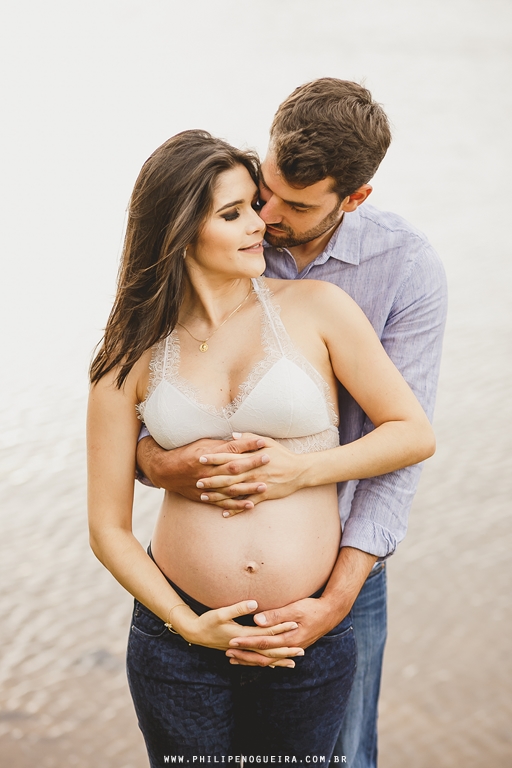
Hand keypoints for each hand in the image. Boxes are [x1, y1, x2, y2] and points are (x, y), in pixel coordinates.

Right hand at [136, 434, 270, 509]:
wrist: (166, 470)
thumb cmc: (187, 453)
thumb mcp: (203, 443)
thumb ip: (221, 445)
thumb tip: (239, 439)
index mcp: (209, 455)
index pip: (232, 448)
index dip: (248, 445)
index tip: (262, 442)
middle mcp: (209, 470)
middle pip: (234, 467)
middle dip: (252, 464)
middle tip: (269, 460)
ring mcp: (208, 485)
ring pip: (231, 487)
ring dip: (248, 487)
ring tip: (264, 486)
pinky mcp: (205, 497)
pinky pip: (223, 502)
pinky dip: (236, 505)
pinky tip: (250, 505)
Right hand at [173, 599, 304, 668]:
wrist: (194, 634)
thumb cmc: (207, 622)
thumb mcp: (221, 613)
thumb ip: (238, 608)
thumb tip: (255, 604)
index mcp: (243, 635)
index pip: (266, 632)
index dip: (281, 628)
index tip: (295, 625)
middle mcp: (244, 646)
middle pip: (268, 650)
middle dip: (285, 651)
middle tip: (301, 651)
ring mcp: (242, 651)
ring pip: (263, 658)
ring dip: (278, 660)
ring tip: (293, 662)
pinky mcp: (239, 651)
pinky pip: (256, 660)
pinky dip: (266, 662)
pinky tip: (273, 665)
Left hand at [196, 433, 307, 513]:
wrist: (300, 471)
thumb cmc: (283, 455)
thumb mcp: (268, 442)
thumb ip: (248, 438)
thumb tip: (232, 435)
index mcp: (252, 458)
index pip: (230, 457)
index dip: (215, 458)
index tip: (201, 458)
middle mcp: (252, 472)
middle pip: (228, 476)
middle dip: (211, 479)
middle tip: (197, 481)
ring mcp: (257, 485)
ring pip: (234, 492)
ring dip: (218, 495)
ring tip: (204, 497)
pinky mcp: (263, 496)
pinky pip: (246, 504)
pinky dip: (235, 510)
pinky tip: (224, 514)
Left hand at [224, 595, 346, 666]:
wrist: (331, 613)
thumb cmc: (312, 608)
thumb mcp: (295, 608)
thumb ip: (276, 615)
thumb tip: (257, 620)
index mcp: (289, 638)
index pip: (263, 643)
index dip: (247, 642)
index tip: (232, 642)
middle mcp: (290, 647)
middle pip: (264, 655)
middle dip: (245, 655)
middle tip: (228, 654)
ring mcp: (292, 648)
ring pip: (269, 659)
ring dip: (252, 659)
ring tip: (236, 658)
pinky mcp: (293, 646)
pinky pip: (275, 657)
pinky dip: (263, 659)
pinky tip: (255, 659)